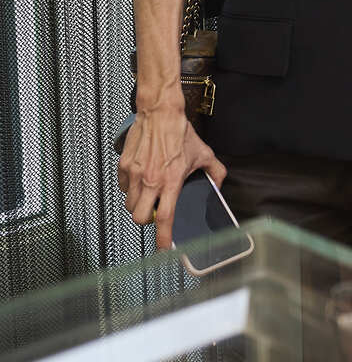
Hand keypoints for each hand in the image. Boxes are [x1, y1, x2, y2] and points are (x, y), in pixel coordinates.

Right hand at [116, 107, 226, 250]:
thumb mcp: (205, 154)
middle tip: (155, 213)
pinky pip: (123, 188)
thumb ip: (215, 172)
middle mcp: (151, 180)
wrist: (160, 114)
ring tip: (150, 195)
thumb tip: (217, 185)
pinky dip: (131, 189)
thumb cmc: (180, 133)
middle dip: (146, 221)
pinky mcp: (124, 167)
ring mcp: (135, 174)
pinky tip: (142, 181)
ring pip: (129, 204)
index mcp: (171, 181)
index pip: (165, 217)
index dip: (163, 237)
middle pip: (139, 217)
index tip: (163, 248)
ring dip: (139, 205)